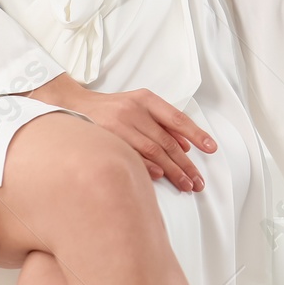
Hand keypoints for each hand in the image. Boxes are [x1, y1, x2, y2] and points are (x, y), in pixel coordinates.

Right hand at [25, 74, 216, 192]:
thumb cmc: (112, 110)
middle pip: (167, 141)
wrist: (72, 106)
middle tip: (198, 181)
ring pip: (153, 151)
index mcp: (146, 100)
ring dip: (172, 171)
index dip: (196, 134)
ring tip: (186, 185)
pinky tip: (160, 177)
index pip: (177, 118)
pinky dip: (148, 167)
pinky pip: (132, 156)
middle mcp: (134, 110)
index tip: (211, 148)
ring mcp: (119, 124)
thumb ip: (162, 123)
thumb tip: (187, 146)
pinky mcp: (106, 138)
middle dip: (185, 164)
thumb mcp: (138, 107)